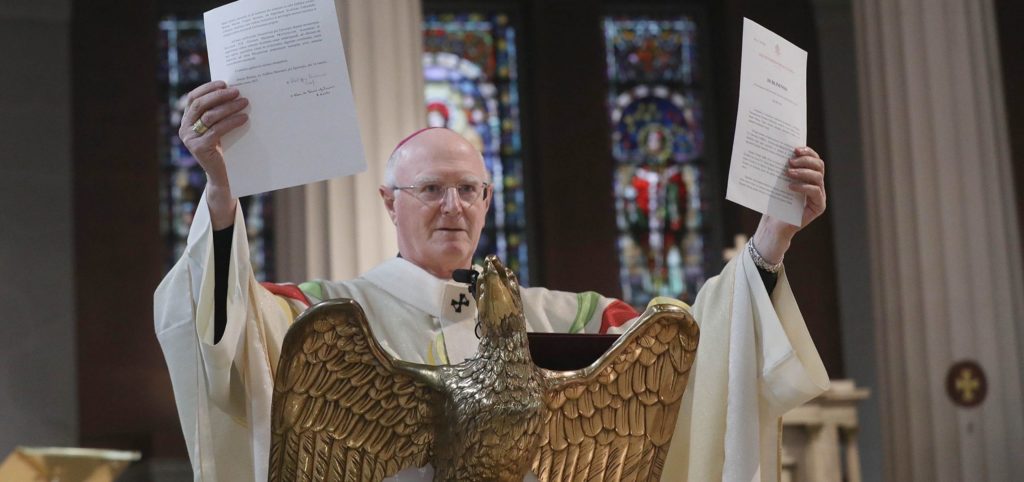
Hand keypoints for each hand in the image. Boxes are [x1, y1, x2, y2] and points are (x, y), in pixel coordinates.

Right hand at [178, 80, 249, 228]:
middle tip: (237, 91)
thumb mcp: (218, 128)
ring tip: (245, 102)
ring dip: (229, 107)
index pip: (193, 98)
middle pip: (201, 105)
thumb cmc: (225, 149)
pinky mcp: (199, 148)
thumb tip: (234, 91)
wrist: (224, 176)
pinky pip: (217, 130)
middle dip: (220, 96)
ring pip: (210, 116)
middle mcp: (184, 129)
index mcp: (187, 121)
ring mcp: (190, 139)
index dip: (207, 88)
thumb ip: (218, 113)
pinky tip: (244, 118)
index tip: (224, 83)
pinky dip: (232, 122)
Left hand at [751, 146, 826, 263]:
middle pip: (819, 165)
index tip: (795, 149)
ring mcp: (820, 195)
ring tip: (788, 172)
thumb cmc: (774, 202)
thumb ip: (782, 169)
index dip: (808, 152)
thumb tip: (776, 150)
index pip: (814, 159)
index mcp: (809, 176)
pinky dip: (803, 186)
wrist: (773, 224)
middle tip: (790, 161)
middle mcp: (817, 184)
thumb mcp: (777, 182)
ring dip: (803, 172)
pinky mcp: (819, 206)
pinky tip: (790, 187)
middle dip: (805, 160)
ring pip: (818, 177)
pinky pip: (815, 191)